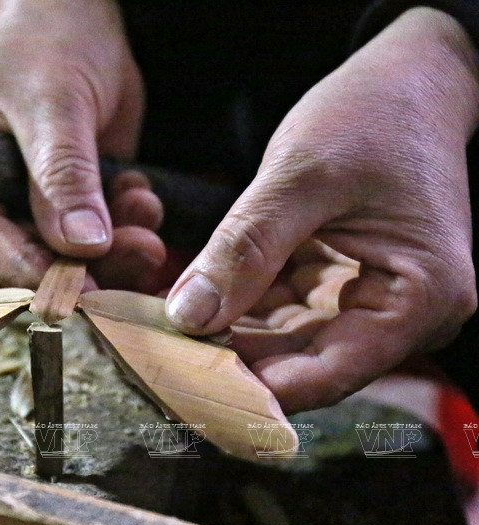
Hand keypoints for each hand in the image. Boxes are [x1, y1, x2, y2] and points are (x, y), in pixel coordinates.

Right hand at [0, 0, 164, 289]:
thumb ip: (63, 174)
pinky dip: (126, 224)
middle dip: (84, 262)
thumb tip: (81, 245)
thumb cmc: (45, 42)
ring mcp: (27, 202)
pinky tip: (141, 197)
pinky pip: (98, 233)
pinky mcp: (67, 201)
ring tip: (146, 220)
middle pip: (24, 254)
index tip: (76, 291)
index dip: (24, 268)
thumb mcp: (52, 102)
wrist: (75, 16)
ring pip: (67, 253)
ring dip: (116, 245)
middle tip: (136, 253)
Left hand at [165, 8, 478, 411]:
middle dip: (232, 362)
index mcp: (418, 300)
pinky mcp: (342, 283)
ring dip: (229, 337)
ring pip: (288, 341)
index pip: (325, 375)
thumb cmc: (374, 115)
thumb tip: (189, 317)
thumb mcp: (302, 176)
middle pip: (305, 365)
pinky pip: (284, 310)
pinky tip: (193, 304)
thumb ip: (246, 248)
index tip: (184, 386)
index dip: (251, 388)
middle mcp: (403, 315)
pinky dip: (241, 306)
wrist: (409, 80)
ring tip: (165, 336)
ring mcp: (372, 301)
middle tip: (161, 362)